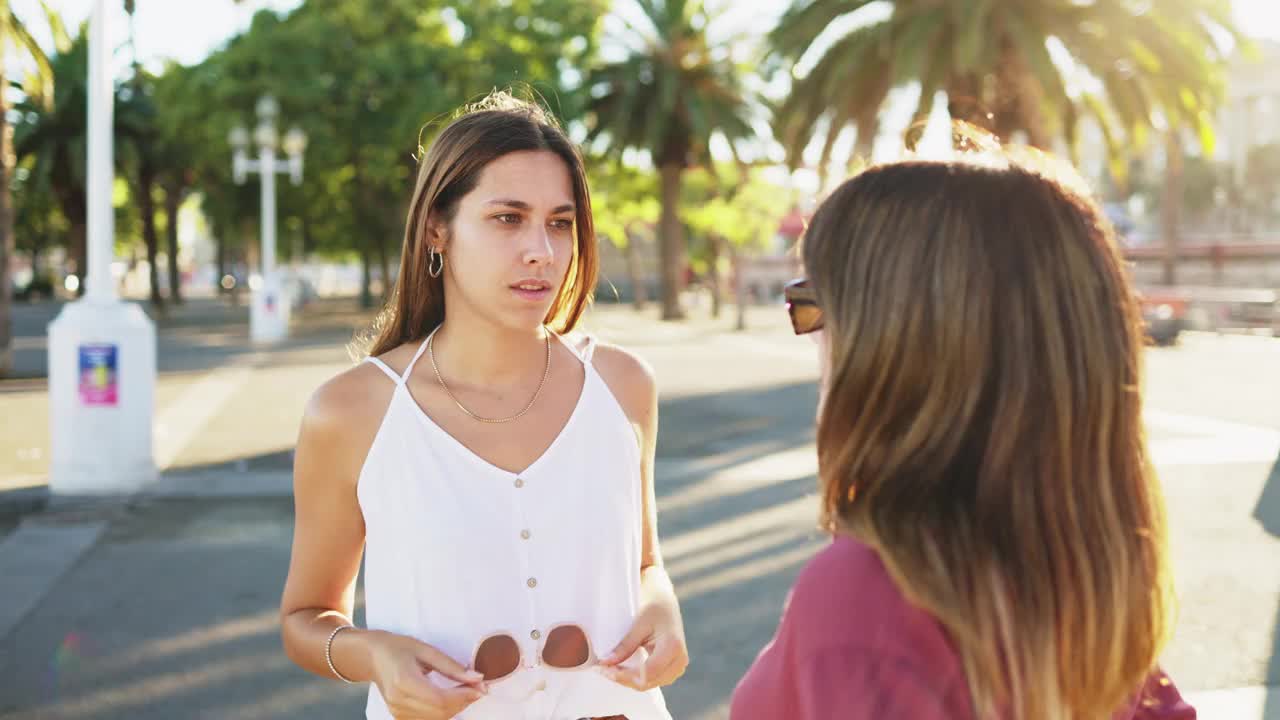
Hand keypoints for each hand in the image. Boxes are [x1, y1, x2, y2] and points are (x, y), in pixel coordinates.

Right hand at [366, 631, 486, 718]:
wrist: (372, 657)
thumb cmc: (398, 647)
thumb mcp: (426, 650)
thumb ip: (452, 666)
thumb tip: (477, 678)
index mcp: (404, 681)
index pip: (440, 699)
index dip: (463, 696)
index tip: (481, 688)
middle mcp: (398, 701)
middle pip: (439, 712)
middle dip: (464, 702)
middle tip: (479, 688)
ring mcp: (397, 711)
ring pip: (436, 719)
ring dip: (456, 708)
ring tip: (468, 691)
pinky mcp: (399, 716)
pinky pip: (428, 719)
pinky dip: (444, 711)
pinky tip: (452, 698)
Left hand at [596, 573, 688, 690]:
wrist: (666, 601)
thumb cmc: (653, 607)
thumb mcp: (638, 623)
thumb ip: (624, 646)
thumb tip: (605, 663)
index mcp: (673, 646)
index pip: (646, 673)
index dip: (623, 675)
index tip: (603, 669)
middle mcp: (679, 660)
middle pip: (647, 682)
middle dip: (623, 678)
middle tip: (601, 669)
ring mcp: (678, 666)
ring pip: (649, 684)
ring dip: (628, 680)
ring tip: (609, 669)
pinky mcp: (672, 668)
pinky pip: (652, 680)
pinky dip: (635, 677)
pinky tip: (621, 669)